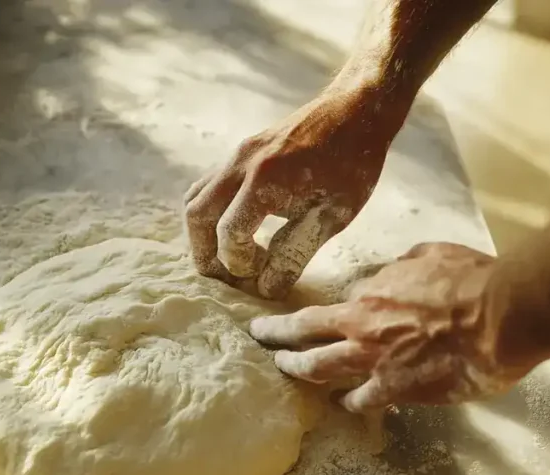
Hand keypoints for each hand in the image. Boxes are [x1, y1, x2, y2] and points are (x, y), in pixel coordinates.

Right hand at [182, 88, 402, 299]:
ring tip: (228, 257)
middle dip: (206, 254)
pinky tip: (237, 229)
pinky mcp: (238, 154)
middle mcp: (240, 165)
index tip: (263, 273)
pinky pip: (206, 187)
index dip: (240, 263)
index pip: (229, 234)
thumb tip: (265, 288)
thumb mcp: (331, 216)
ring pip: (194, 200)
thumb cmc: (352, 164)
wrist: (355, 110)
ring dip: (202, 234)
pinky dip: (211, 214)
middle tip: (229, 277)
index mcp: (264, 180)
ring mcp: (235, 155)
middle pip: (197, 216)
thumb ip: (295, 254)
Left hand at [248, 243, 532, 410]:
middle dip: (276, 333)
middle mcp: (361, 327)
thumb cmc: (473, 280)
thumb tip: (400, 267)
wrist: (501, 316)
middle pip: (304, 330)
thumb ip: (408, 264)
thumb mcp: (433, 255)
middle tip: (258, 334)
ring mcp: (372, 361)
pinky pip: (361, 401)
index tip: (333, 308)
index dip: (339, 304)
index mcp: (371, 292)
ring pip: (318, 368)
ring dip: (297, 369)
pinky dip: (349, 403)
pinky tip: (342, 407)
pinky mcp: (394, 390)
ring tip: (283, 369)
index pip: (341, 299)